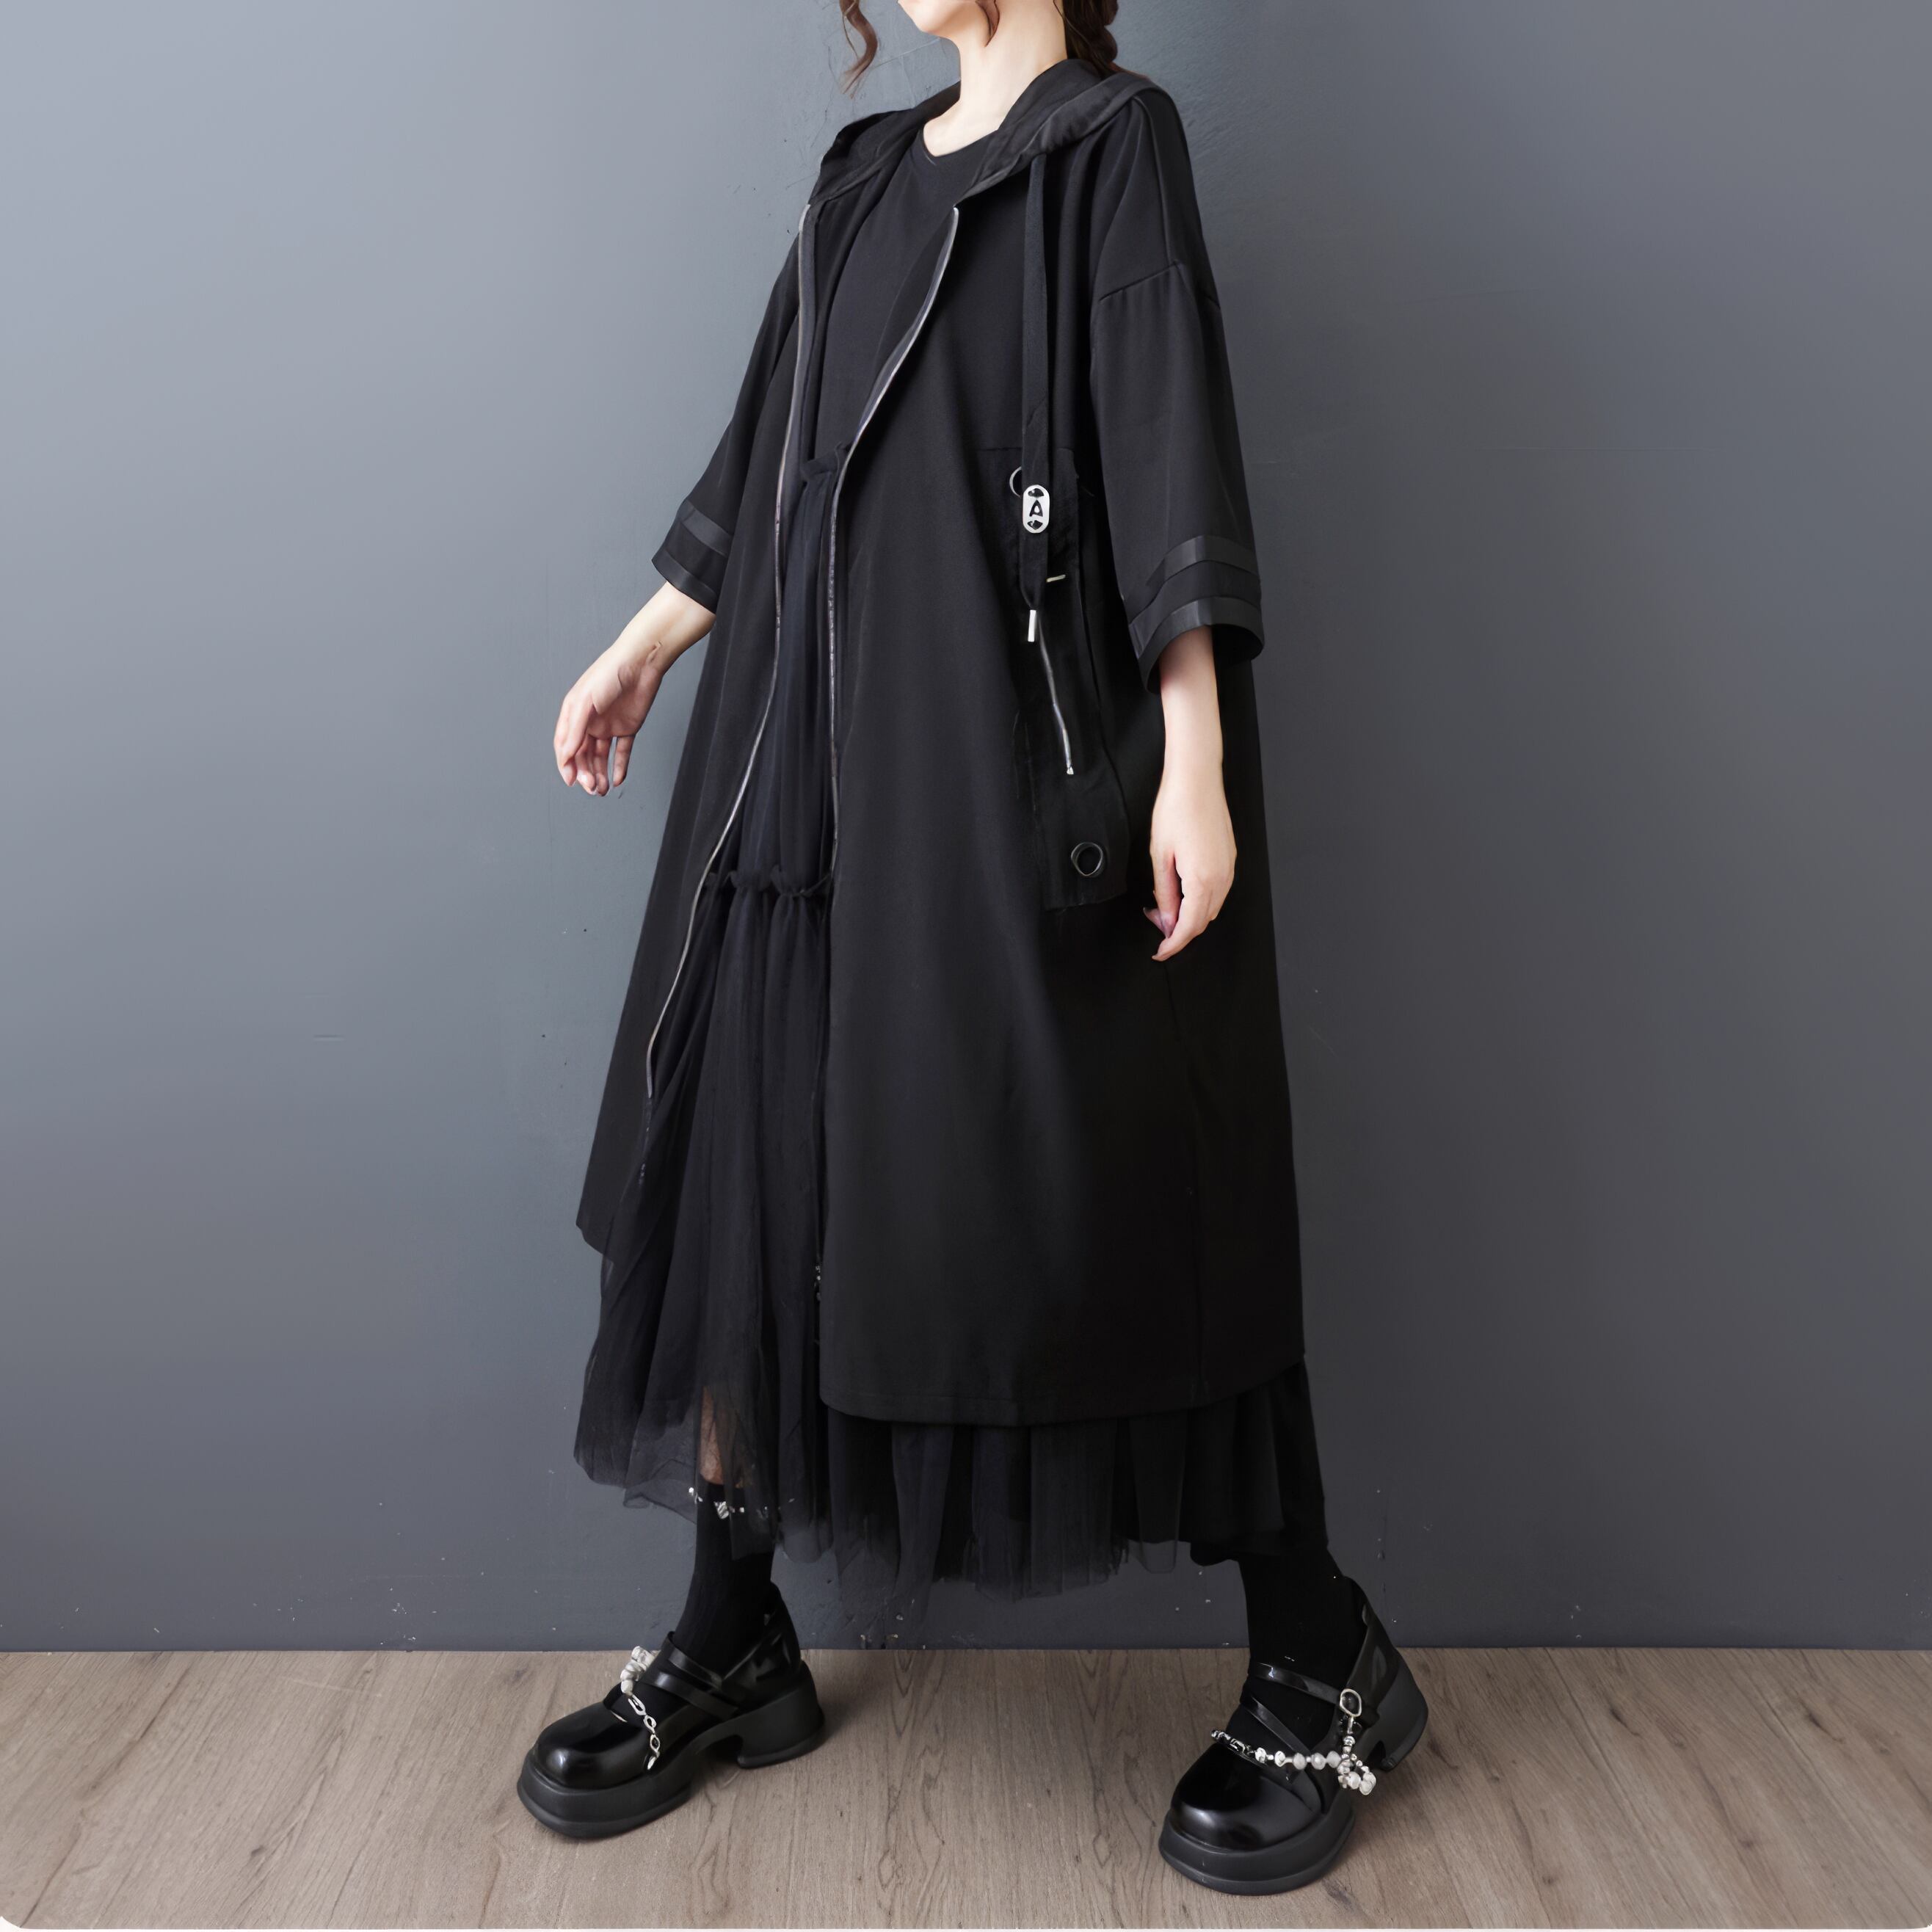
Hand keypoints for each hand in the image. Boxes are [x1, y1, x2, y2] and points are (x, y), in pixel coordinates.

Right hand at [553, 583, 713, 795]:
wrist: (641, 661)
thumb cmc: (609, 673)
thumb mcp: (586, 701)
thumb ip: (575, 729)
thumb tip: (566, 755)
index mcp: (574, 713)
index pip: (565, 745)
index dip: (566, 764)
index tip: (571, 780)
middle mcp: (589, 721)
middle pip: (583, 755)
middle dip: (585, 773)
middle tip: (592, 788)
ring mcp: (608, 725)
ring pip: (601, 756)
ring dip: (600, 773)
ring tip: (604, 789)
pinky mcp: (628, 727)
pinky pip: (622, 751)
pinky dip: (620, 766)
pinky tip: (618, 778)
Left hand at [1145, 624, 1233, 958]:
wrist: (1196, 779)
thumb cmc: (1177, 809)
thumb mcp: (1160, 856)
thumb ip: (1164, 893)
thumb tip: (1165, 919)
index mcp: (1203, 880)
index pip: (1190, 927)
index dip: (1173, 944)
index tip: (1160, 951)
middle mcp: (1222, 877)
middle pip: (1203, 921)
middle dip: (1178, 929)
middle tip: (1154, 920)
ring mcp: (1229, 867)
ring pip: (1212, 908)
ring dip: (1190, 914)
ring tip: (1164, 904)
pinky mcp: (1230, 857)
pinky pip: (1218, 891)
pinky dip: (1200, 899)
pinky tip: (1182, 889)